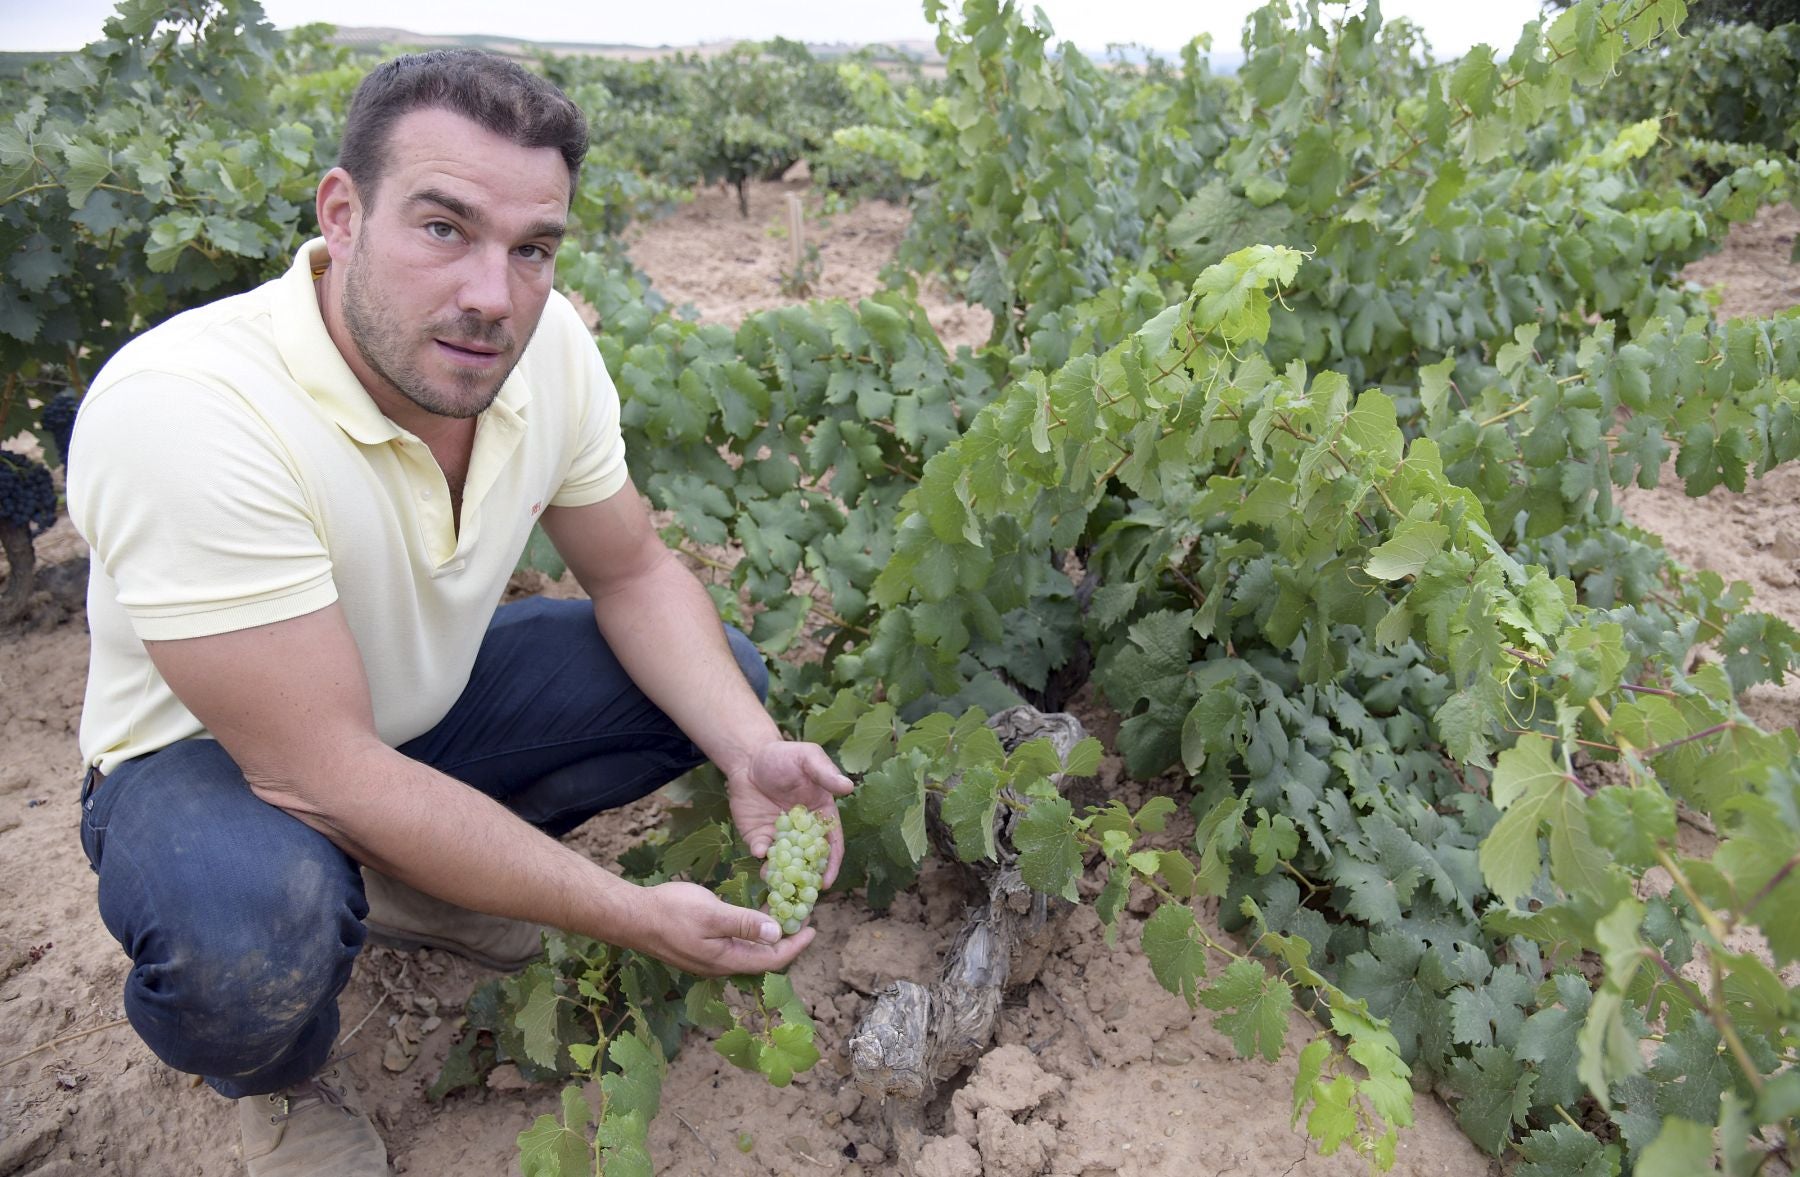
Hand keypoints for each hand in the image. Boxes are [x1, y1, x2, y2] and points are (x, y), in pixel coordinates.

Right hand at [632, 881, 814, 975]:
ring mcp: (709, 958)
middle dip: (785, 941)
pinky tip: (752, 914)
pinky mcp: (700, 948)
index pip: (772, 960)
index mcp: (726, 960)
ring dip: (767, 935)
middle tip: (802, 917)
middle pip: (762, 958)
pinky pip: (733, 944)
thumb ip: (744, 923)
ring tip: (783, 914)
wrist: (631, 916)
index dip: (795, 945)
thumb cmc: (670, 912)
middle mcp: (720, 965)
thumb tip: (777, 932)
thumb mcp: (712, 913)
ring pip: (748, 951)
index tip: (813, 928)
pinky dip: (750, 931)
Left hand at [727, 740, 854, 887]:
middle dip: (807, 878)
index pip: (831, 844)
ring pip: (784, 862)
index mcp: (821, 816)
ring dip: (781, 873)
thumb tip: (848, 787)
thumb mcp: (807, 759)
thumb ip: (825, 774)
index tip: (827, 882)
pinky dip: (760, 854)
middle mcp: (802, 831)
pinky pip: (761, 850)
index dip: (831, 864)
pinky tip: (759, 852)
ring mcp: (780, 836)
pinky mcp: (758, 836)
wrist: (749, 758)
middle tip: (803, 895)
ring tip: (778, 882)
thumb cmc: (784, 756)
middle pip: (809, 860)